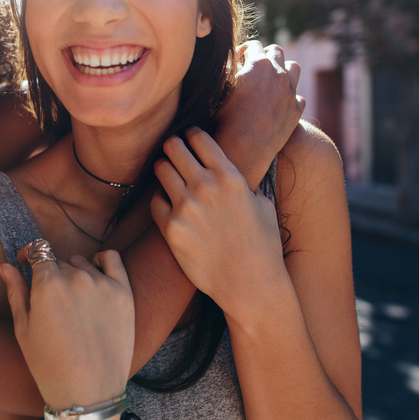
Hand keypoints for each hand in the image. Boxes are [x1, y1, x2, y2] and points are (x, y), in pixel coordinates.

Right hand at [0, 250, 133, 410]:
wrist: (89, 393)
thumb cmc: (50, 366)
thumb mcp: (24, 330)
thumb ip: (16, 292)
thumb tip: (6, 266)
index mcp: (47, 284)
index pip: (38, 251)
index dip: (30, 255)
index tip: (27, 262)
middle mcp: (76, 277)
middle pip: (60, 261)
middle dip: (52, 275)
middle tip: (52, 304)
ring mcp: (102, 284)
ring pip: (83, 264)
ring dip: (76, 274)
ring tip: (74, 304)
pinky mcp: (124, 293)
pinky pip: (112, 260)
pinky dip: (102, 261)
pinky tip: (96, 272)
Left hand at [151, 128, 284, 308]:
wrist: (251, 284)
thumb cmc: (263, 246)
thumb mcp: (263, 205)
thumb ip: (244, 182)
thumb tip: (231, 169)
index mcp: (230, 177)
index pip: (199, 138)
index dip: (192, 135)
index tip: (190, 138)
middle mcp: (206, 187)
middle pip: (173, 147)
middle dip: (173, 147)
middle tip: (174, 153)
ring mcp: (186, 207)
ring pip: (160, 169)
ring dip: (164, 170)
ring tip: (168, 176)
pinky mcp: (171, 228)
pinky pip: (155, 201)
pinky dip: (160, 201)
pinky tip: (169, 206)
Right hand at [215, 41, 304, 186]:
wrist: (244, 147)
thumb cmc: (226, 118)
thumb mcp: (220, 89)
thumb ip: (227, 70)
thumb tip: (229, 63)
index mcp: (258, 65)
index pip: (254, 45)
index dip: (245, 50)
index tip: (239, 59)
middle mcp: (278, 74)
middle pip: (277, 51)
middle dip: (266, 56)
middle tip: (256, 67)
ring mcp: (290, 92)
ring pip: (294, 68)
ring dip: (284, 70)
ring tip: (273, 80)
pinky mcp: (296, 110)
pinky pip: (298, 96)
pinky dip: (290, 96)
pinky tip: (279, 103)